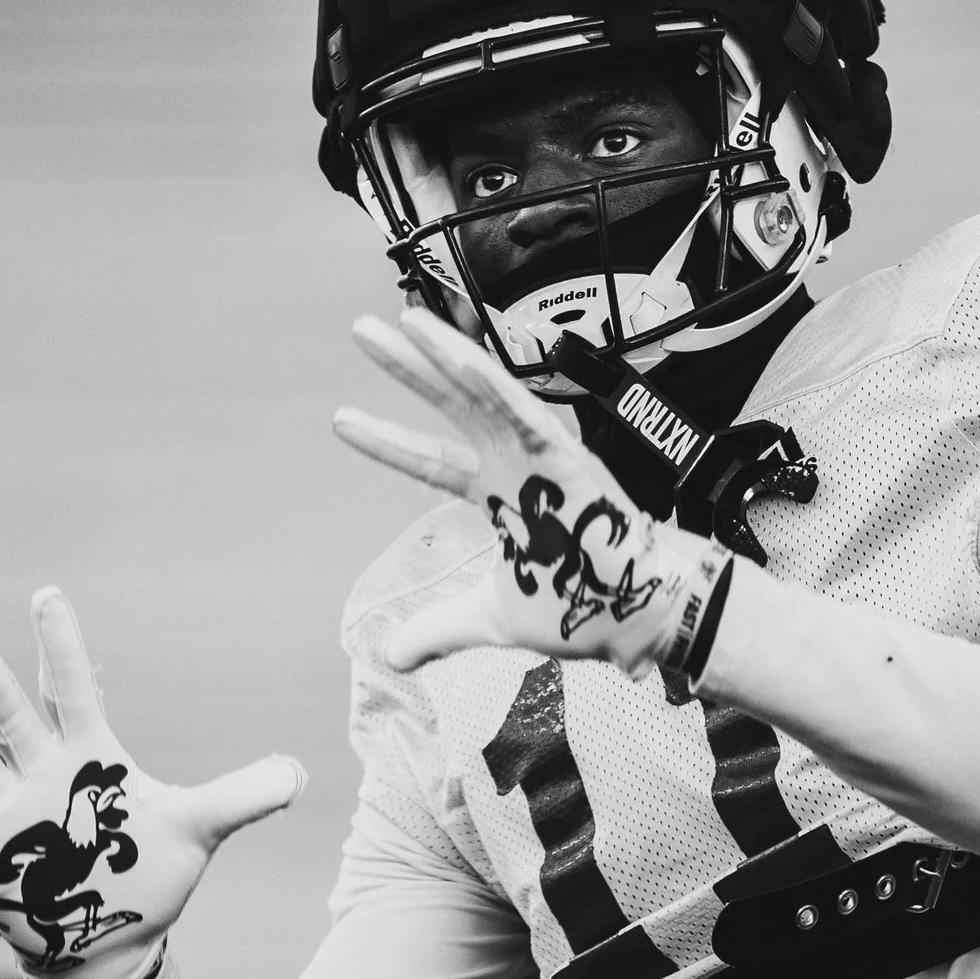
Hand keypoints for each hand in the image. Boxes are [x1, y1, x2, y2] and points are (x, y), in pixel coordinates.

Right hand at [0, 587, 306, 978]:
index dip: (59, 644)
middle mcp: (40, 774)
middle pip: (11, 716)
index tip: (45, 594)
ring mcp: (11, 815)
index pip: (69, 689)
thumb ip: (240, 798)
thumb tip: (301, 775)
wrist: (111, 941)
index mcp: (87, 755)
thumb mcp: (197, 830)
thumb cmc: (146, 874)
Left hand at [333, 309, 733, 676]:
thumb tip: (392, 656)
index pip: (429, 460)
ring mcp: (540, 456)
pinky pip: (529, 417)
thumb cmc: (578, 605)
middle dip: (408, 369)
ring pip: (485, 394)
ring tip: (404, 322)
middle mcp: (514, 464)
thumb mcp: (490, 619)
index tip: (342, 421)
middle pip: (449, 405)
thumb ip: (441, 629)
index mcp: (497, 492)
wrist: (638, 618)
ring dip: (446, 357)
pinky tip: (464, 361)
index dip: (386, 442)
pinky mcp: (569, 460)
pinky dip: (498, 390)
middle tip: (362, 331)